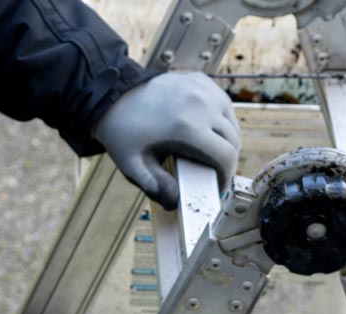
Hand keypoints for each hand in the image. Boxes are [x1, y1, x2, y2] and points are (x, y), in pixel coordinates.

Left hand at [93, 71, 240, 210]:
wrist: (113, 97)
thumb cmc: (123, 133)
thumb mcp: (133, 165)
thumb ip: (154, 186)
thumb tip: (175, 201)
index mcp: (187, 127)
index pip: (226, 156)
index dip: (226, 176)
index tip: (218, 185)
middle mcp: (201, 104)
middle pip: (233, 139)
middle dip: (226, 160)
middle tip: (213, 172)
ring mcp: (203, 89)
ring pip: (231, 121)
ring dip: (226, 140)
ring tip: (211, 153)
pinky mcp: (201, 80)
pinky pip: (222, 105)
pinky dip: (220, 119)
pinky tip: (206, 129)